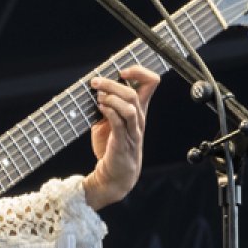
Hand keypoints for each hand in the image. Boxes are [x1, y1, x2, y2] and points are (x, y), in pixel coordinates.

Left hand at [82, 65, 158, 210]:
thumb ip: (108, 104)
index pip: (152, 82)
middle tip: (96, 83)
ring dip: (111, 97)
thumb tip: (96, 87)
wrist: (113, 175)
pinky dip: (109, 111)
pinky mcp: (122, 142)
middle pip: (134, 92)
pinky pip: (119, 123)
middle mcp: (139, 119)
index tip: (121, 71)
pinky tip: (99, 108)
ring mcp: (132, 131)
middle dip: (112, 84)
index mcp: (139, 110)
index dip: (139, 71)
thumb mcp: (110, 121)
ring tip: (98, 98)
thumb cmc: (111, 146)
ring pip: (129, 106)